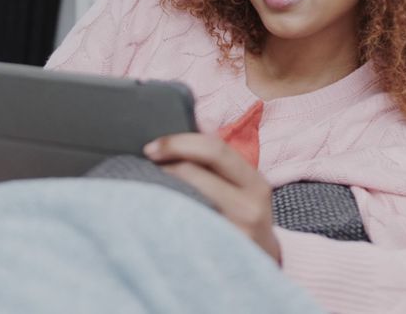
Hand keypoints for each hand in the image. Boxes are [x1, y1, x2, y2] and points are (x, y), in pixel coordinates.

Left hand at [144, 133, 280, 263]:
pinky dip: (165, 212)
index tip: (153, 147)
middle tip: (145, 163)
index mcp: (255, 184)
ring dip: (160, 187)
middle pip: (195, 173)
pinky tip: (155, 210)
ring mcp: (234, 232)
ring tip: (147, 184)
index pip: (215, 150)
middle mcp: (249, 207)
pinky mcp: (216, 250)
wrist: (261, 263)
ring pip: (185, 199)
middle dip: (164, 164)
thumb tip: (174, 144)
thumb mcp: (245, 190)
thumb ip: (219, 167)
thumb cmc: (244, 218)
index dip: (179, 143)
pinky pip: (182, 226)